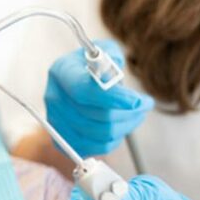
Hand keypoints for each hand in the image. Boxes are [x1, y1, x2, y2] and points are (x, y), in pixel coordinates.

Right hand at [44, 39, 153, 156]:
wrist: (78, 80)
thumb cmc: (94, 65)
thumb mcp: (104, 52)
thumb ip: (110, 60)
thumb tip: (113, 77)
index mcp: (61, 72)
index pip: (84, 90)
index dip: (113, 98)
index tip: (139, 101)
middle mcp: (54, 97)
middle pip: (95, 116)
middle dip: (129, 113)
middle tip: (145, 105)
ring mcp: (55, 121)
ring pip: (98, 134)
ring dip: (126, 126)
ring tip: (136, 114)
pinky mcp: (62, 140)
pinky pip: (94, 147)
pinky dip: (113, 140)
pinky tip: (121, 126)